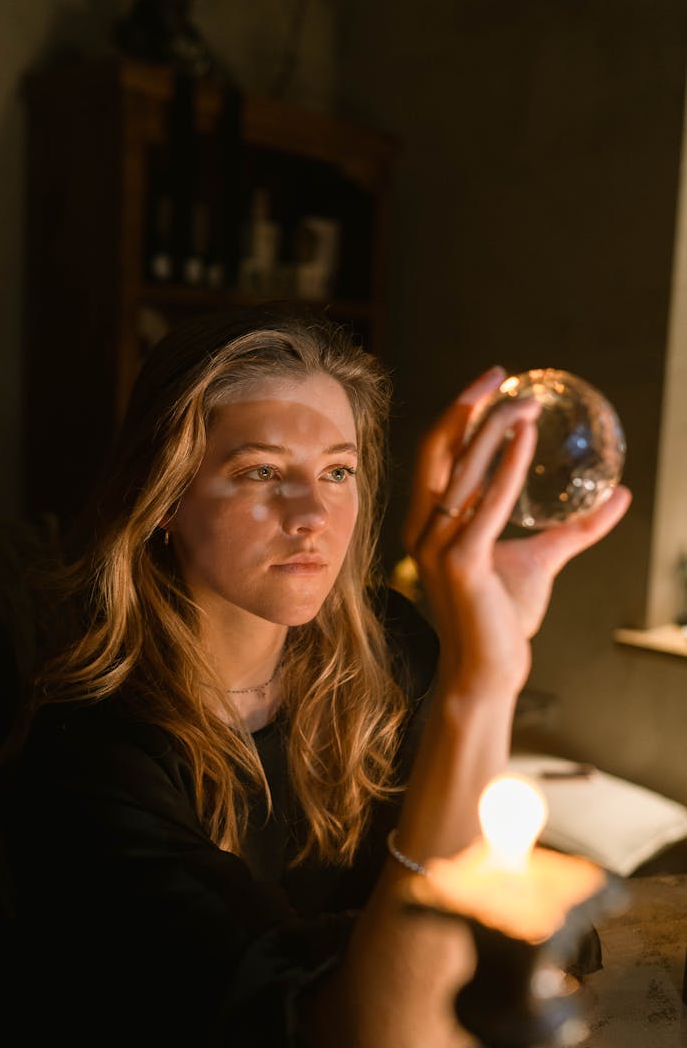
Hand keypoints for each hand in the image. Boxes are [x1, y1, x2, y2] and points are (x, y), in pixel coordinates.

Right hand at [402, 367, 630, 691]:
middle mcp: (426, 530)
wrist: (486, 672)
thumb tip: (620, 496)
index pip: (438, 458)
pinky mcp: (460, 561)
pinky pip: (486, 503)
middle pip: (437, 451)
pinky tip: (525, 438)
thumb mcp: (540, 561)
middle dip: (465, 406)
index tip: (490, 387)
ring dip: (492, 429)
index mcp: (432, 526)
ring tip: (523, 403)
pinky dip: (505, 466)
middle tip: (499, 374)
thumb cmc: (504, 620)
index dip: (459, 417)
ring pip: (460, 470)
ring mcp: (439, 546)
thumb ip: (574, 530)